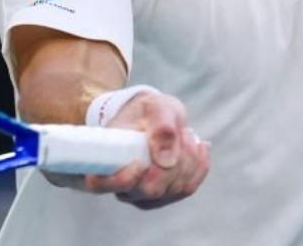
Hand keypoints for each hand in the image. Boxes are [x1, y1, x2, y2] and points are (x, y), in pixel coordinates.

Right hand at [44, 92, 210, 208]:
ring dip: (188, 159)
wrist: (153, 116)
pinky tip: (200, 147)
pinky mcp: (165, 197)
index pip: (101, 185)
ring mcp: (144, 196)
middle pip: (150, 190)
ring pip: (174, 189)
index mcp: (104, 163)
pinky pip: (188, 188)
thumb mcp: (156, 106)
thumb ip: (161, 127)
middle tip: (180, 132)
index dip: (123, 179)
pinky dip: (199, 166)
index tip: (140, 161)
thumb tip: (166, 160)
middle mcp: (122, 187)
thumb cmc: (147, 110)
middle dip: (172, 161)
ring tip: (185, 133)